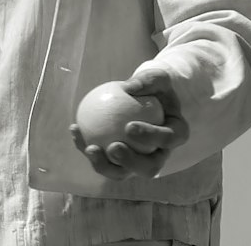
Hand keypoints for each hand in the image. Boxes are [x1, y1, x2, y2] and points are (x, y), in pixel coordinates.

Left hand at [69, 66, 188, 180]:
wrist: (148, 98)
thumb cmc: (154, 86)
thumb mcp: (157, 77)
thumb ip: (147, 81)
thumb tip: (128, 88)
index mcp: (175, 135)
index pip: (166, 139)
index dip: (150, 137)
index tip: (129, 127)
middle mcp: (160, 155)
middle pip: (149, 167)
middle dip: (130, 163)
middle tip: (112, 148)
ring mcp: (140, 162)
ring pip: (124, 172)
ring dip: (105, 165)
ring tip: (89, 149)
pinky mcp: (121, 163)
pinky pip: (105, 160)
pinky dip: (88, 148)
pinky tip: (74, 130)